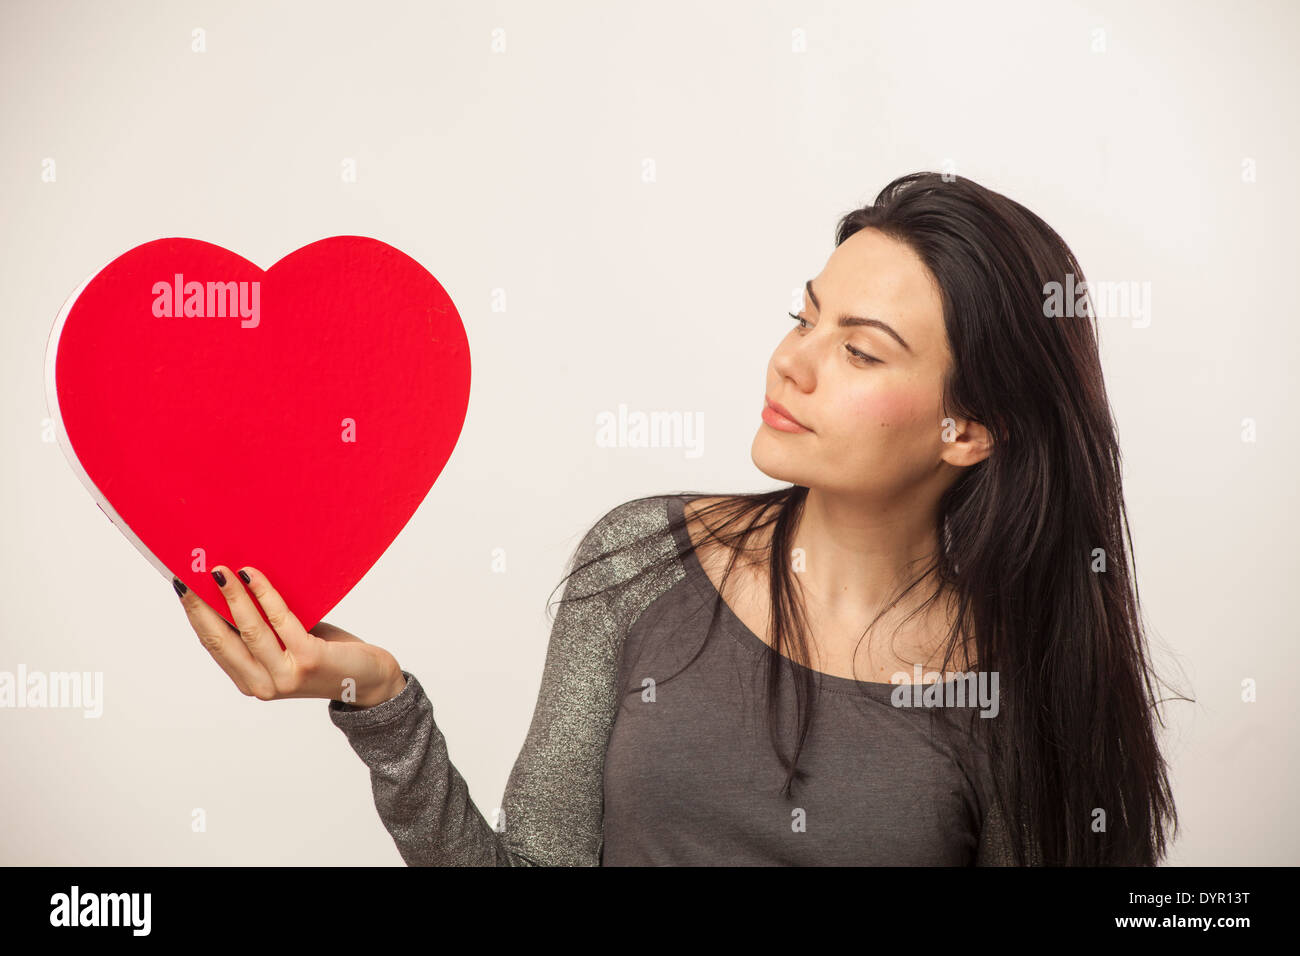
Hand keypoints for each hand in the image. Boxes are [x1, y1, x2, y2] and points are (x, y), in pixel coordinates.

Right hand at [174, 565, 406, 707]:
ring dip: (231, 596)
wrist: (367, 679)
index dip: (194, 615)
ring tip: (219, 570)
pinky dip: (264, 594)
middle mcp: (262, 684)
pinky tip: (252, 575)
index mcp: (250, 681)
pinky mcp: (307, 660)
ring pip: (248, 629)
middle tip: (186, 574)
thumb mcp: (287, 642)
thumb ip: (263, 626)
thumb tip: (236, 581)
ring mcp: (284, 675)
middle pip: (221, 638)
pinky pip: (280, 620)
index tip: (180, 586)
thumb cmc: (325, 654)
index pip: (213, 644)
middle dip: (200, 605)